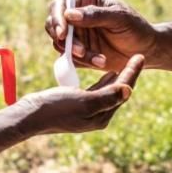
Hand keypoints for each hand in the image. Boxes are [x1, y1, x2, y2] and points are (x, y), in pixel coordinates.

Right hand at [23, 54, 144, 134]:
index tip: (141, 56)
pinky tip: (109, 73)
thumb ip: (107, 96)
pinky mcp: (79, 106)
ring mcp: (88, 113)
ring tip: (129, 62)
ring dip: (119, 76)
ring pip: (109, 90)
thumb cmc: (55, 107)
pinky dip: (105, 80)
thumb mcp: (84, 101)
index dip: (132, 73)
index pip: (122, 91)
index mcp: (102, 116)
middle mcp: (98, 116)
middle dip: (129, 74)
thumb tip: (128, 90)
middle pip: (118, 91)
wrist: (30, 116)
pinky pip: (98, 91)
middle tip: (139, 56)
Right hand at [45, 0, 157, 70]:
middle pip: (53, 25)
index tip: (62, 33)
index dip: (57, 18)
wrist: (146, 50)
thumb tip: (69, 14)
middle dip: (62, 39)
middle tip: (79, 51)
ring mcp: (77, 36)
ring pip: (60, 44)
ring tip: (99, 59)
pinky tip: (100, 61)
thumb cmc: (136, 28)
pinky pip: (69, 58)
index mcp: (86, 1)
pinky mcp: (79, 52)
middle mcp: (77, 17)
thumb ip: (95, 15)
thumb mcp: (119, 18)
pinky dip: (81, 62)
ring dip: (75, 53)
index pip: (60, 5)